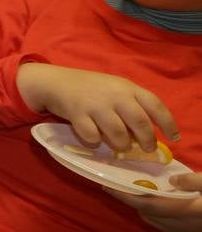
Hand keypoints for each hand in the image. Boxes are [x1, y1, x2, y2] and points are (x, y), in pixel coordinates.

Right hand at [16, 63, 178, 150]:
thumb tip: (147, 131)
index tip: (174, 137)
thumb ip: (133, 105)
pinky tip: (94, 140)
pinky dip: (95, 142)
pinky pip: (92, 137)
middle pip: (139, 122)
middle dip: (146, 140)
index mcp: (128, 88)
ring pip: (118, 133)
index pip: (155, 105)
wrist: (57, 82)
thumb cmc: (91, 88)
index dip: (168, 123)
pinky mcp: (77, 114)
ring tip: (120, 146)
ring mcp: (96, 105)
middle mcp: (115, 95)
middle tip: (146, 148)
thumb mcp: (116, 89)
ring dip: (122, 145)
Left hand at [105, 172, 201, 231]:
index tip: (106, 187)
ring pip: (152, 220)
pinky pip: (162, 225)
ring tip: (146, 192)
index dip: (122, 196)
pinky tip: (167, 204)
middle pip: (144, 212)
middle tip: (128, 184)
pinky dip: (157, 214)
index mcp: (176, 210)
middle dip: (133, 199)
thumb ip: (191, 181)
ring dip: (146, 207)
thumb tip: (172, 180)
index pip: (142, 203)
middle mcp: (172, 224)